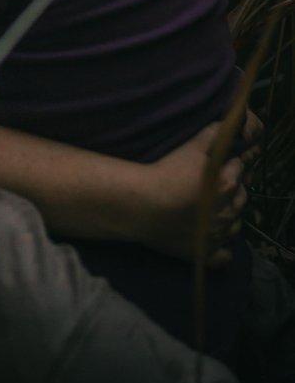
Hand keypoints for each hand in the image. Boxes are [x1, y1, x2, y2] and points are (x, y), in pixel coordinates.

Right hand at [138, 113, 260, 265]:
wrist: (142, 205)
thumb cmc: (166, 172)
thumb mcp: (190, 147)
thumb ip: (212, 135)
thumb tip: (227, 126)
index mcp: (227, 184)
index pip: (238, 169)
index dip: (228, 164)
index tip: (216, 163)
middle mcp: (228, 212)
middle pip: (240, 197)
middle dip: (232, 190)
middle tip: (213, 185)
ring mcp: (218, 236)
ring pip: (235, 226)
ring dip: (229, 217)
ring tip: (213, 210)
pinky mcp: (205, 253)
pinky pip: (223, 256)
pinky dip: (222, 249)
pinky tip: (212, 238)